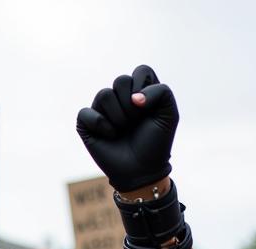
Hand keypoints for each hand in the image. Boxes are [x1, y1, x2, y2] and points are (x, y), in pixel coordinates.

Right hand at [76, 66, 177, 191]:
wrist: (141, 171)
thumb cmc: (156, 144)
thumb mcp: (169, 114)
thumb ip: (162, 92)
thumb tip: (133, 98)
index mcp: (140, 91)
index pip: (140, 71)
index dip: (144, 87)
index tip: (148, 109)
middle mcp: (120, 97)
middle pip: (120, 80)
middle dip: (131, 106)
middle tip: (134, 123)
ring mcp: (102, 110)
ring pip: (104, 95)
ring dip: (118, 117)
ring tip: (122, 131)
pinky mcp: (86, 124)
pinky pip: (86, 113)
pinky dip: (100, 125)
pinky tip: (110, 136)